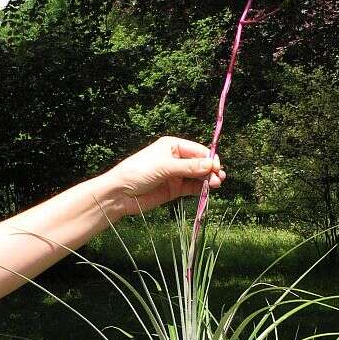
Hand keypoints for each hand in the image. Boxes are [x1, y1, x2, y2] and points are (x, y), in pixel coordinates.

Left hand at [107, 136, 225, 214]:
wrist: (120, 194)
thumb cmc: (138, 172)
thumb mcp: (164, 166)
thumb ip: (189, 167)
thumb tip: (211, 164)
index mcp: (172, 146)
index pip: (197, 150)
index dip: (209, 158)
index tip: (216, 167)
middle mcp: (176, 158)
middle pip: (200, 163)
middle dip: (210, 170)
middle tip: (218, 179)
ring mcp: (176, 175)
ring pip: (198, 176)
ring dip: (208, 180)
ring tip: (216, 185)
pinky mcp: (174, 189)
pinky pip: (192, 187)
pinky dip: (200, 189)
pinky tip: (208, 190)